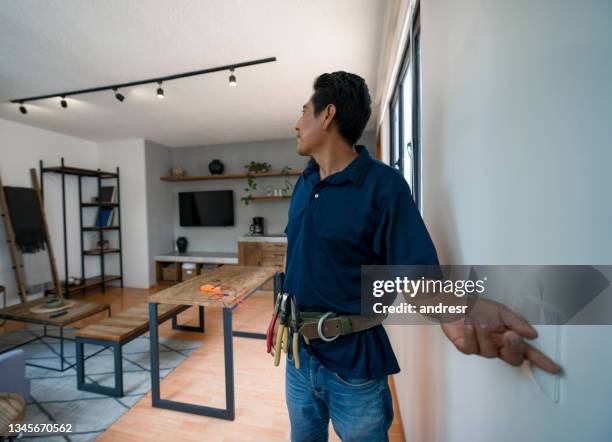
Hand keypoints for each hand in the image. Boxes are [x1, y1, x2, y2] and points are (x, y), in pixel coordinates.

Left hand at [440, 299, 560, 373]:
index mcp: (508, 338)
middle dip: (513, 347)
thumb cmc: (477, 308)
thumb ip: (516, 322)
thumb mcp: (500, 311)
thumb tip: (532, 334)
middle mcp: (497, 346)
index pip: (528, 352)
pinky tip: (468, 323)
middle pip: (512, 358)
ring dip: (486, 333)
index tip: (554, 368)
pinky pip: (471, 346)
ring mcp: (481, 349)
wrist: (453, 304)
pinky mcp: (466, 348)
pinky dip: (470, 333)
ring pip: (489, 351)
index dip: (541, 361)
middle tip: (511, 335)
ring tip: (481, 320)